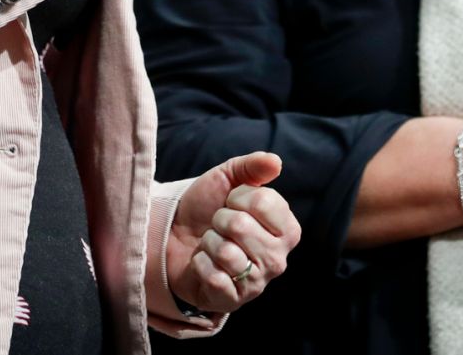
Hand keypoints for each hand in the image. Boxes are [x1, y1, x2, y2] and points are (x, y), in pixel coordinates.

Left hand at [166, 152, 300, 313]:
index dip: (238, 197)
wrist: (175, 237)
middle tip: (218, 226)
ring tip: (211, 244)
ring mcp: (257, 283)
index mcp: (287, 229)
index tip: (232, 203)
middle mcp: (279, 258)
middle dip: (220, 220)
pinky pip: (213, 276)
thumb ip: (253, 166)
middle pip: (241, 226)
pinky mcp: (233, 301)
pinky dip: (200, 264)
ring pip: (226, 252)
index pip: (264, 201)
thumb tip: (275, 161)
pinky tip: (203, 264)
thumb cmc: (208, 208)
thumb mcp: (228, 179)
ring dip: (209, 242)